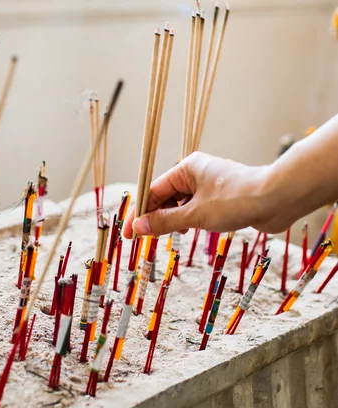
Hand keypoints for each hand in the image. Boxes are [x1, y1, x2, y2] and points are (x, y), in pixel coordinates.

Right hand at [123, 151, 269, 237]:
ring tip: (167, 237)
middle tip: (143, 239)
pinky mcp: (222, 198)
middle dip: (156, 217)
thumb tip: (139, 227)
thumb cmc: (237, 200)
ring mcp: (210, 185)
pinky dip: (188, 220)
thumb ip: (165, 222)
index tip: (129, 233)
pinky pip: (197, 209)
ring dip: (173, 220)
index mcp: (187, 168)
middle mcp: (197, 173)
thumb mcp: (196, 215)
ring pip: (182, 204)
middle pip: (166, 197)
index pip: (154, 190)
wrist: (277, 200)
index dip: (140, 212)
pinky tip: (188, 232)